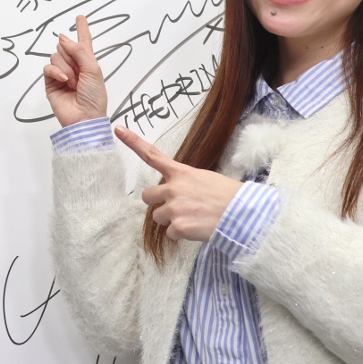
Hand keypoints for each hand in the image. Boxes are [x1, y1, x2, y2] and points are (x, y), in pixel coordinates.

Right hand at [43, 15, 107, 126]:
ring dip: (66, 68)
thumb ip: (79, 51)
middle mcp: (73, 66)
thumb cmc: (94, 97)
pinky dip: (56, 72)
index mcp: (87, 62)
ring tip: (74, 82)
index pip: (83, 42)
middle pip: (65, 46)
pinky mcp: (50, 82)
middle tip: (79, 72)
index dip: (82, 29)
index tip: (80, 17)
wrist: (84, 117)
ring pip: (56, 55)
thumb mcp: (93, 69)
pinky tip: (64, 81)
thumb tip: (63, 38)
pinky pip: (48, 67)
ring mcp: (61, 73)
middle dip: (72, 56)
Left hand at [115, 125, 241, 242]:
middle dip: (157, 203)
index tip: (118, 129)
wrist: (244, 214)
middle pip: (147, 196)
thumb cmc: (228, 196)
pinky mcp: (178, 226)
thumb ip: (185, 183)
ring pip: (158, 217)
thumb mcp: (205, 179)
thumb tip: (176, 193)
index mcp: (182, 173)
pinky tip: (198, 228)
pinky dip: (181, 234)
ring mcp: (174, 207)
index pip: (152, 155)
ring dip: (171, 220)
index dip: (133, 142)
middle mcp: (174, 188)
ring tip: (193, 218)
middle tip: (176, 207)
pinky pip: (170, 234)